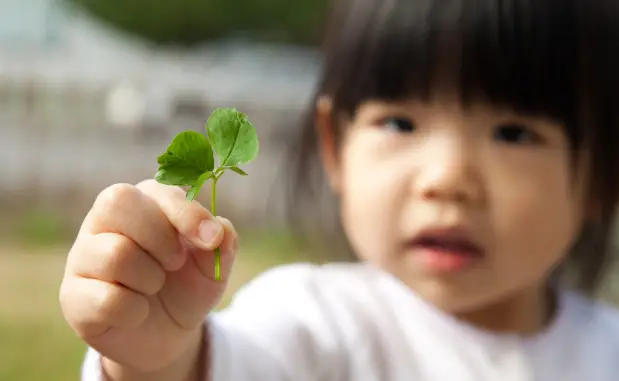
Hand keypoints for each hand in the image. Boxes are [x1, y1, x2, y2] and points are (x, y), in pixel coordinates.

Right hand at [59, 179, 237, 373]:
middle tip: (176, 263)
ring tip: (154, 287)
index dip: (185, 212)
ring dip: (150, 278)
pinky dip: (135, 311)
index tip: (210, 239)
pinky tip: (137, 311)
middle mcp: (104, 222)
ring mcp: (83, 256)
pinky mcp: (72, 296)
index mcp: (141, 202)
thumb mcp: (213, 265)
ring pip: (115, 253)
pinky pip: (106, 299)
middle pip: (118, 201)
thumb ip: (222, 242)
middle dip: (161, 237)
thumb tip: (220, 230)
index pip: (153, 189)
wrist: (167, 335)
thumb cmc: (187, 286)